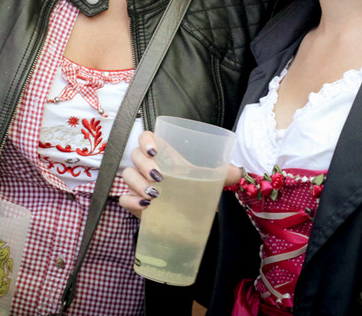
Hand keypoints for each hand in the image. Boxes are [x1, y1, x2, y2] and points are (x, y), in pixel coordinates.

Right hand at [120, 132, 245, 215]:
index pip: (146, 138)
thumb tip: (238, 171)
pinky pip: (124, 198)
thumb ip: (224, 174)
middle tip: (159, 177)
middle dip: (144, 165)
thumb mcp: (209, 183)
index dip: (145, 140)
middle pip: (134, 155)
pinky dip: (130, 200)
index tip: (154, 150)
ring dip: (138, 183)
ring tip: (155, 195)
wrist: (190, 223)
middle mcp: (148, 168)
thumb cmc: (195, 196)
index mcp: (164, 156)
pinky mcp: (135, 204)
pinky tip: (145, 206)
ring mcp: (140, 185)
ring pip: (127, 175)